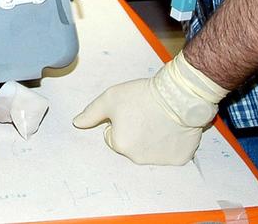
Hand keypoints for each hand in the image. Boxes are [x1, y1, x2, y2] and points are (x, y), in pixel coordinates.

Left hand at [72, 50, 228, 165]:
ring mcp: (160, 161)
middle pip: (130, 146)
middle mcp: (138, 159)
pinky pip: (170, 153)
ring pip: (150, 151)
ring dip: (152, 139)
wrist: (179, 96)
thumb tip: (77, 123)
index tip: (131, 112)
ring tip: (160, 119)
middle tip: (146, 115)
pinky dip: (171, 143)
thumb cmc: (143, 95)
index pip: (111, 137)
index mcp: (120, 145)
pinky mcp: (180, 159)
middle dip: (135, 133)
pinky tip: (173, 128)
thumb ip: (91, 113)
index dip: (119, 123)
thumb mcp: (110, 98)